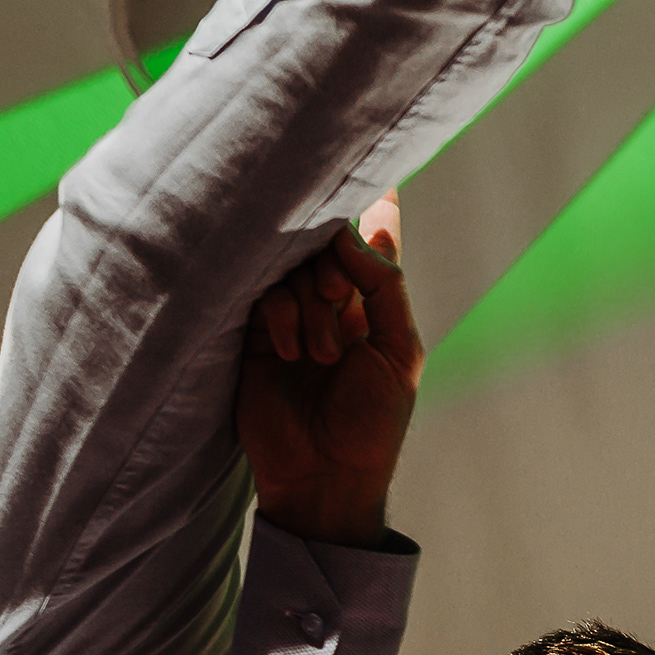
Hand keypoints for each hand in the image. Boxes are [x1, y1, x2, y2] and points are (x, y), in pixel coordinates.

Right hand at [238, 196, 419, 545]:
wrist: (325, 477)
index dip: (375, 207)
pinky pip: (261, 295)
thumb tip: (350, 231)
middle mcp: (333, 301)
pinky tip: (288, 351)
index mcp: (375, 303)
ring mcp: (292, 314)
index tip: (376, 178)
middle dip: (336, 263)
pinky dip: (280, 315)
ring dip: (311, 302)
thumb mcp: (401, 353)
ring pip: (293, 266)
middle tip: (342, 300)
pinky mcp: (253, 333)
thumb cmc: (372, 422)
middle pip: (327, 242)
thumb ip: (385, 285)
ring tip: (321, 353)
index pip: (374, 238)